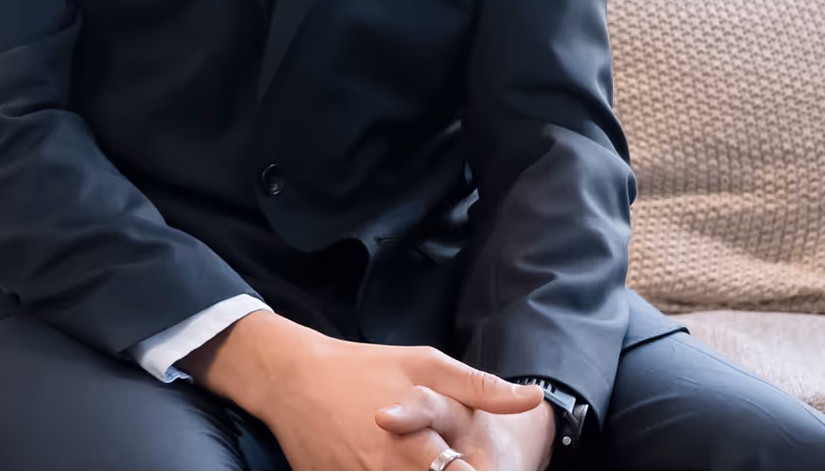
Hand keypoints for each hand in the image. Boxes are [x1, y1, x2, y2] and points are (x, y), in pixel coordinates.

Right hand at [182, 312, 544, 470]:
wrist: (293, 380)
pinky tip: (395, 468)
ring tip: (427, 462)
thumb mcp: (424, 364)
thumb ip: (479, 386)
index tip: (500, 470)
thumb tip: (531, 399)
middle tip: (459, 463)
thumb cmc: (365, 368)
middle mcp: (387, 470)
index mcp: (415, 441)